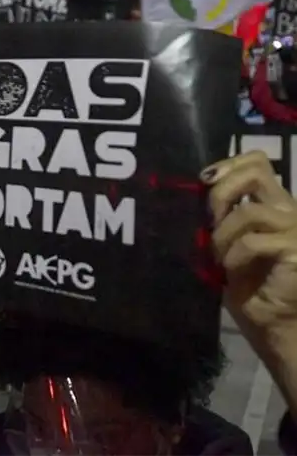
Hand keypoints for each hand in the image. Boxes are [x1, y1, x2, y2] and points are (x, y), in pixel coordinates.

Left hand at [206, 151, 296, 338]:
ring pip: (249, 212)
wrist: (274, 324)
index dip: (228, 166)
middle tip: (211, 220)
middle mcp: (289, 210)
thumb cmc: (251, 287)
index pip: (256, 162)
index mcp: (274, 205)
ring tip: (222, 258)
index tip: (205, 182)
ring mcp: (296, 228)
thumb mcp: (229, 243)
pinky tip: (231, 270)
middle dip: (222, 193)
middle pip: (255, 172)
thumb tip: (199, 192)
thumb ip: (223, 217)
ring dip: (224, 235)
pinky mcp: (296, 248)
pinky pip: (253, 241)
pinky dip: (234, 255)